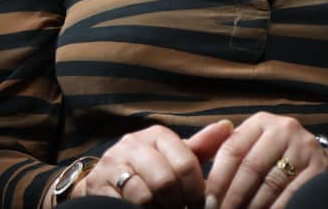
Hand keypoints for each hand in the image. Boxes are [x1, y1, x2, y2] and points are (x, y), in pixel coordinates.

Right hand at [72, 120, 232, 206]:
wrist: (106, 181)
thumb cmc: (150, 169)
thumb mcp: (174, 157)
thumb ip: (201, 147)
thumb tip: (228, 126)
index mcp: (156, 134)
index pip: (185, 162)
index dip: (196, 190)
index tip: (200, 204)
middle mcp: (132, 144)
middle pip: (165, 181)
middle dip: (178, 203)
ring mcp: (113, 164)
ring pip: (146, 195)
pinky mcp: (99, 184)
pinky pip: (127, 203)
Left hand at [204, 113, 327, 208]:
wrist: (319, 164)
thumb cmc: (274, 160)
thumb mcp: (252, 149)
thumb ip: (226, 153)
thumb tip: (193, 169)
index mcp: (262, 122)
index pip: (231, 150)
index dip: (216, 180)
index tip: (206, 204)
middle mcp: (284, 129)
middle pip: (250, 168)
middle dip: (232, 198)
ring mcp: (305, 148)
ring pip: (270, 185)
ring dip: (251, 208)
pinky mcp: (321, 169)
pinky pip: (292, 195)